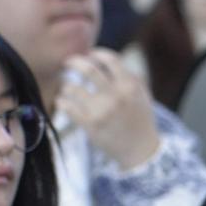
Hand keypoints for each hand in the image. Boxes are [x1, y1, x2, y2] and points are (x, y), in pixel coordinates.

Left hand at [59, 49, 161, 170]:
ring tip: (67, 88)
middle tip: (67, 62)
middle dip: (74, 61)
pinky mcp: (90, 125)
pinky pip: (67, 108)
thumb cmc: (141, 122)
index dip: (97, 53)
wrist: (141, 151)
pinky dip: (61, 102)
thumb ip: (133, 80)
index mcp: (129, 87)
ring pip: (73, 88)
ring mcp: (102, 111)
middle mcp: (115, 97)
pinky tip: (62, 102)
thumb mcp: (143, 98)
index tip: (90, 54)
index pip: (110, 60)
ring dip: (66, 85)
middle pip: (89, 69)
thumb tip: (118, 65)